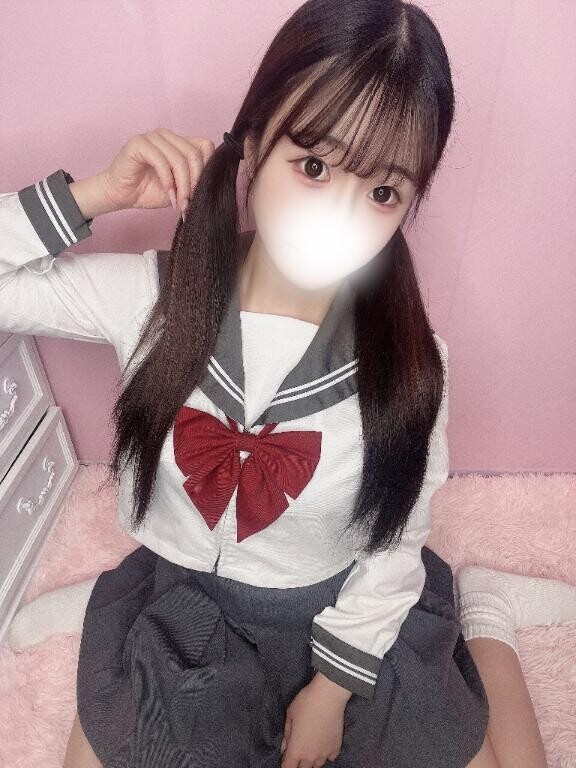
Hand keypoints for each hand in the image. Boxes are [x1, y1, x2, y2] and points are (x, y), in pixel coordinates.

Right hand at [100, 128, 214, 215]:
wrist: (121, 195)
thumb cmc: (148, 190)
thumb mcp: (179, 188)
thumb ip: (194, 181)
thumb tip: (213, 185)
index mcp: (179, 142)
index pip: (206, 146)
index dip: (207, 169)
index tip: (201, 192)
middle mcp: (168, 136)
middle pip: (194, 154)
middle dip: (195, 183)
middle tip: (188, 203)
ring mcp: (153, 137)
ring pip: (180, 159)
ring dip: (182, 186)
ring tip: (178, 203)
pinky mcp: (139, 143)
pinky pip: (161, 160)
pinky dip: (168, 180)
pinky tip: (168, 193)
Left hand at [280, 674, 350, 766]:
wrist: (329, 696)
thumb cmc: (306, 702)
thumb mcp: (290, 715)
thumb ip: (287, 734)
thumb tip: (284, 747)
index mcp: (296, 749)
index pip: (288, 767)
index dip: (285, 763)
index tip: (285, 758)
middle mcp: (310, 756)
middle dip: (298, 762)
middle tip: (297, 750)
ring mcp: (325, 753)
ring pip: (317, 765)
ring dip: (312, 760)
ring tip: (310, 748)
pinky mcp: (336, 747)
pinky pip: (330, 758)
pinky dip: (326, 754)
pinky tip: (323, 744)